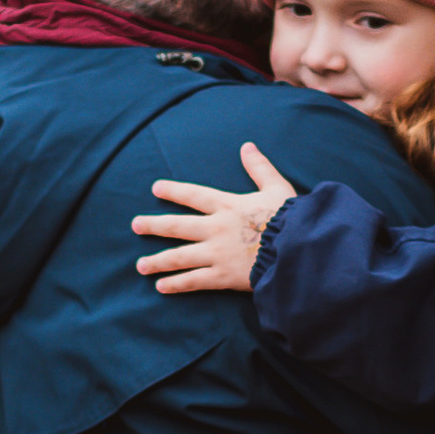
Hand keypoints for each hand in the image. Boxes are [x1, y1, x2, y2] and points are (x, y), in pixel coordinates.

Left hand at [133, 140, 293, 294]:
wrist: (299, 249)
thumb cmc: (292, 218)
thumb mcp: (277, 187)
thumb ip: (260, 168)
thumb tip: (247, 146)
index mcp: (228, 205)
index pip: (194, 195)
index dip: (174, 191)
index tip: (155, 188)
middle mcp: (216, 228)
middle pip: (178, 226)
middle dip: (154, 225)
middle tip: (135, 225)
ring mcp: (217, 253)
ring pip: (179, 256)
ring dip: (157, 261)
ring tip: (140, 265)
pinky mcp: (223, 276)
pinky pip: (193, 280)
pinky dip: (176, 284)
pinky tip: (161, 287)